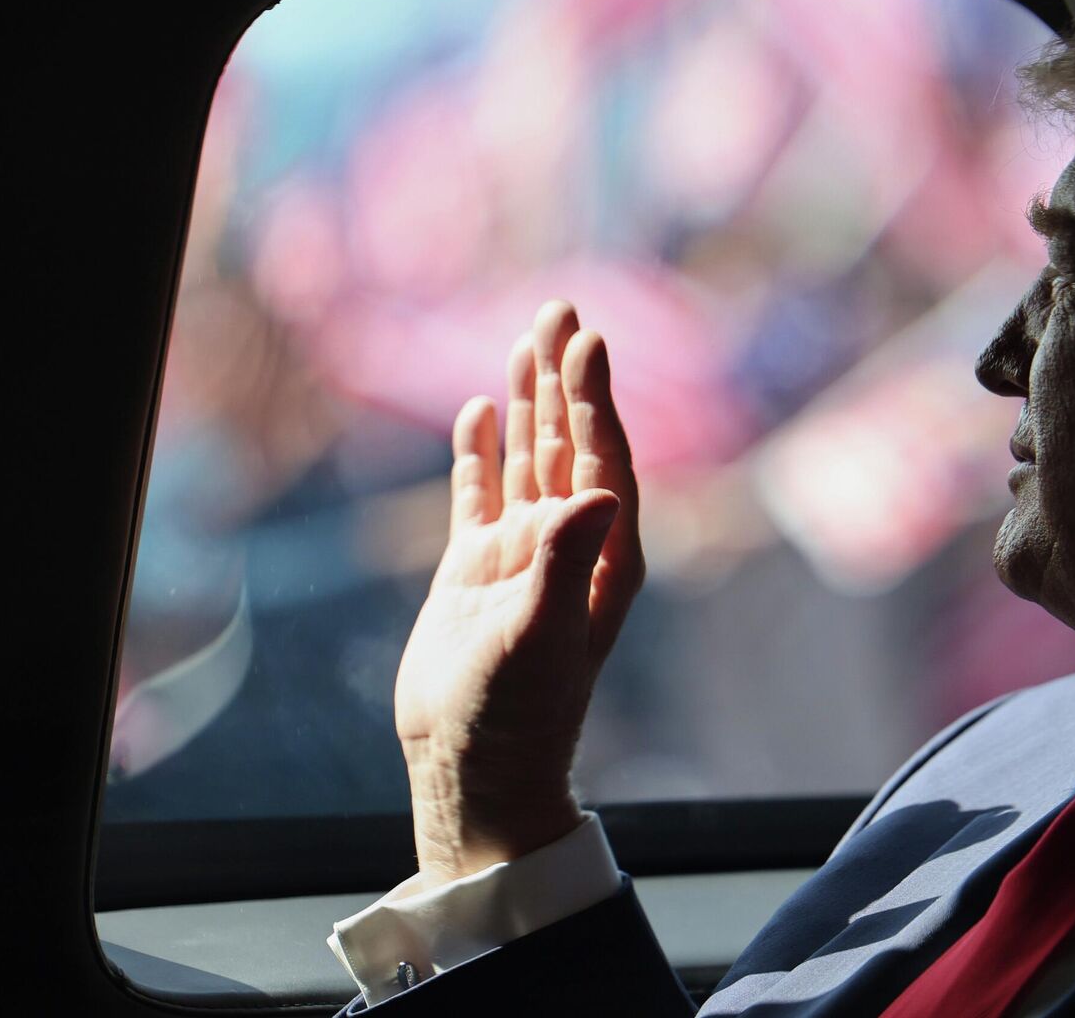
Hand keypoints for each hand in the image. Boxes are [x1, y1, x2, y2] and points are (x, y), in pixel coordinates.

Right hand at [394, 300, 643, 884]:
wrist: (470, 767)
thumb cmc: (515, 714)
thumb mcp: (540, 636)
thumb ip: (565, 561)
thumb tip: (602, 491)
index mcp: (602, 557)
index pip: (604, 459)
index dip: (597, 399)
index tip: (588, 341)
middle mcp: (570, 544)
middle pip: (572, 442)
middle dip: (566, 377)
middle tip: (561, 307)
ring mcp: (523, 553)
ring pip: (529, 458)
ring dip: (529, 402)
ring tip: (526, 338)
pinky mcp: (477, 570)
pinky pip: (481, 495)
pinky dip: (481, 452)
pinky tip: (479, 410)